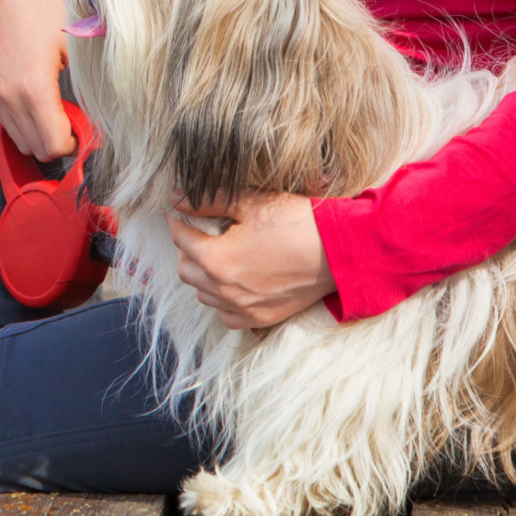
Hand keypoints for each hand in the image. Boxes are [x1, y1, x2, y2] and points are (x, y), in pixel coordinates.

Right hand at [0, 0, 76, 161]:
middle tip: (76, 125)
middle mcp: (10, 98)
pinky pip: (8, 124)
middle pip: (36, 149)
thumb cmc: (43, 12)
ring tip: (59, 114)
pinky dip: (26, 124)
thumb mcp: (74, 47)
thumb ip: (83, 86)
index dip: (74, 145)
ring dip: (41, 136)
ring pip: (20, 140)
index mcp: (35, 89)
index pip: (53, 145)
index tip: (86, 132)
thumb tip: (97, 114)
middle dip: (59, 143)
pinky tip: (41, 106)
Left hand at [167, 191, 335, 329]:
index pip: (181, 239)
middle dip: (187, 248)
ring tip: (217, 255)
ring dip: (203, 275)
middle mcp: (224, 290)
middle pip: (186, 269)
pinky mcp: (261, 318)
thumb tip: (176, 197)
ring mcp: (242, 308)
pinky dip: (223, 300)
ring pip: (203, 294)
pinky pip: (227, 315)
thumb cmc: (298, 222)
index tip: (179, 211)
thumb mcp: (251, 202)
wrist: (338, 251)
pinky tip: (233, 284)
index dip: (177, 221)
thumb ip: (210, 200)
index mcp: (216, 260)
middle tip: (199, 231)